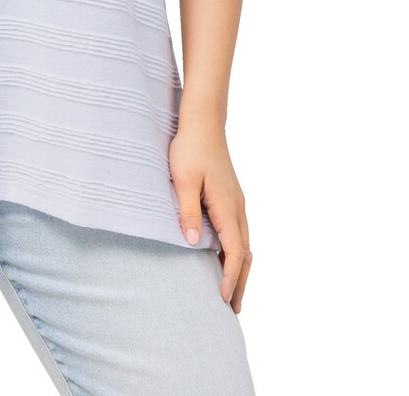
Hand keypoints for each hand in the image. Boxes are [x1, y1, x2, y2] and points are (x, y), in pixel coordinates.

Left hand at [168, 116, 251, 312]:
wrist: (202, 121)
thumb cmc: (190, 148)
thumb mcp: (184, 180)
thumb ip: (188, 212)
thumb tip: (194, 244)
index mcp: (227, 206)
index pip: (235, 251)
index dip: (230, 277)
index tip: (223, 299)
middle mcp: (237, 207)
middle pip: (245, 253)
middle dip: (240, 281)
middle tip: (234, 308)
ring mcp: (236, 202)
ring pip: (245, 243)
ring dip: (240, 268)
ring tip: (233, 291)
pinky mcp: (230, 196)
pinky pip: (239, 232)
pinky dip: (237, 252)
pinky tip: (227, 257)